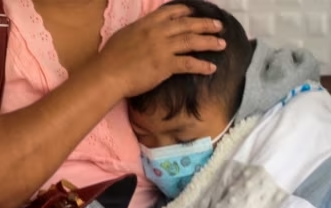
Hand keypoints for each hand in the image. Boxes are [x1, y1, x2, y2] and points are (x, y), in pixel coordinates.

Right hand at [96, 4, 225, 98]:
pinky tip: (212, 68)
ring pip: (191, 41)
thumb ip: (139, 32)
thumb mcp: (125, 35)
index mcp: (146, 24)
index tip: (195, 12)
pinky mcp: (165, 65)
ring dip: (209, 42)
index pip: (170, 12)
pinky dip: (202, 65)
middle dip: (205, 24)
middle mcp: (157, 32)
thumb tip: (145, 32)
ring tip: (222, 44)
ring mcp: (162, 48)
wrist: (109, 73)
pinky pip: (189, 63)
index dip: (185, 11)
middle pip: (186, 24)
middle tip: (219, 26)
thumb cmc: (112, 58)